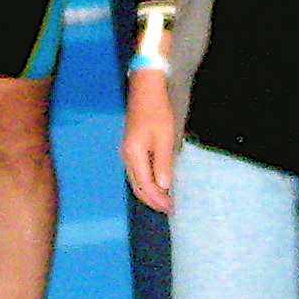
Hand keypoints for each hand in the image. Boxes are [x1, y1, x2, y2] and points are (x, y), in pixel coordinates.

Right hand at [121, 68, 177, 211]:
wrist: (145, 89)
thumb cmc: (157, 112)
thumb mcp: (164, 138)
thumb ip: (163, 163)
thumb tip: (163, 186)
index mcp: (134, 155)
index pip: (145, 186)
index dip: (158, 199)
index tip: (171, 208)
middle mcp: (126, 156)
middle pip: (137, 186)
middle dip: (152, 199)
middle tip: (169, 208)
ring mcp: (127, 152)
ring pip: (136, 180)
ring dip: (149, 192)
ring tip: (164, 199)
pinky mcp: (131, 147)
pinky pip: (137, 172)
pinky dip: (146, 182)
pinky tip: (157, 182)